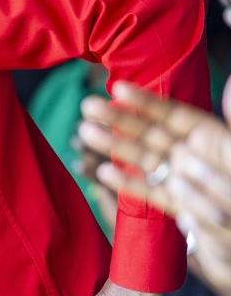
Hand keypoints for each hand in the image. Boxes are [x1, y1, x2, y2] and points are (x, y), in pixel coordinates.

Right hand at [77, 82, 230, 295]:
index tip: (118, 88)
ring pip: (142, 160)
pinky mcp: (175, 207)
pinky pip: (148, 193)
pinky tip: (102, 172)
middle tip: (87, 105)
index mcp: (212, 137)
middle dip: (117, 119)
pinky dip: (126, 183)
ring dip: (112, 146)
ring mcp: (182, 180)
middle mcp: (193, 155)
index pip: (172, 115)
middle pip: (150, 133)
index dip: (145, 102)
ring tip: (83, 132)